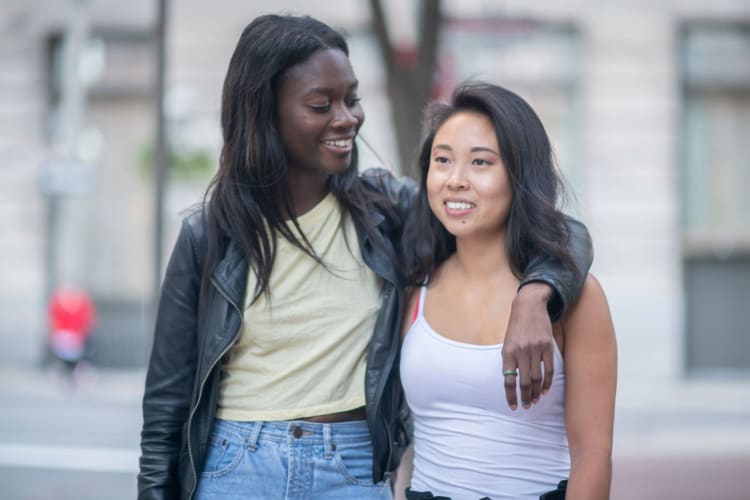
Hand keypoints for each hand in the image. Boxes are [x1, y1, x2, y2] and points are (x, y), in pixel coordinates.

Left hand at [502, 282, 554, 409]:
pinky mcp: (547, 346)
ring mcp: (534, 349)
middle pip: (523, 382)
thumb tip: (512, 381)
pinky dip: (547, 382)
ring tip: (535, 400)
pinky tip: (544, 389)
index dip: (511, 396)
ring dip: (536, 392)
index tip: (513, 407)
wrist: (529, 306)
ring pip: (536, 378)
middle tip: (527, 406)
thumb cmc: (516, 327)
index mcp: (507, 352)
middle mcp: (520, 352)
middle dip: (525, 397)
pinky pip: (548, 369)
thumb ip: (509, 360)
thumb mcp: (507, 342)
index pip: (508, 381)